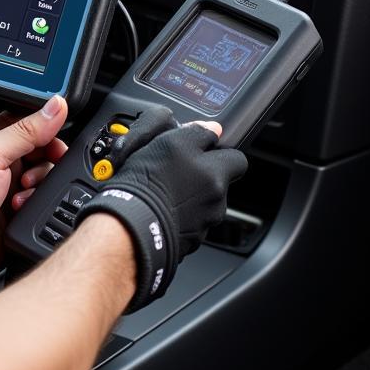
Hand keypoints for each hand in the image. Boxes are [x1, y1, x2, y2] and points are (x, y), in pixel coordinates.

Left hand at [0, 95, 68, 294]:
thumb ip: (24, 131)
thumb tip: (55, 106)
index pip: (34, 124)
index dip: (50, 130)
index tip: (57, 140)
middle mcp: (6, 165)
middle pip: (46, 153)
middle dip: (48, 162)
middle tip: (32, 171)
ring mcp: (13, 191)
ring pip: (49, 182)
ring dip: (41, 187)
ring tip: (22, 192)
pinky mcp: (21, 217)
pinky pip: (46, 208)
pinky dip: (40, 208)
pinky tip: (21, 210)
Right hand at [78, 105, 246, 310]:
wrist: (131, 224)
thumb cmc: (147, 183)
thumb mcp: (169, 143)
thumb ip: (197, 134)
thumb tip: (214, 130)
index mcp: (216, 174)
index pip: (237, 159)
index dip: (221, 153)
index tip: (205, 152)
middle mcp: (216, 200)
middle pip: (220, 182)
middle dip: (204, 176)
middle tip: (179, 171)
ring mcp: (204, 222)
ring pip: (204, 202)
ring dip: (191, 196)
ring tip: (166, 190)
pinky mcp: (191, 239)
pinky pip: (191, 221)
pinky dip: (181, 214)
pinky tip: (163, 208)